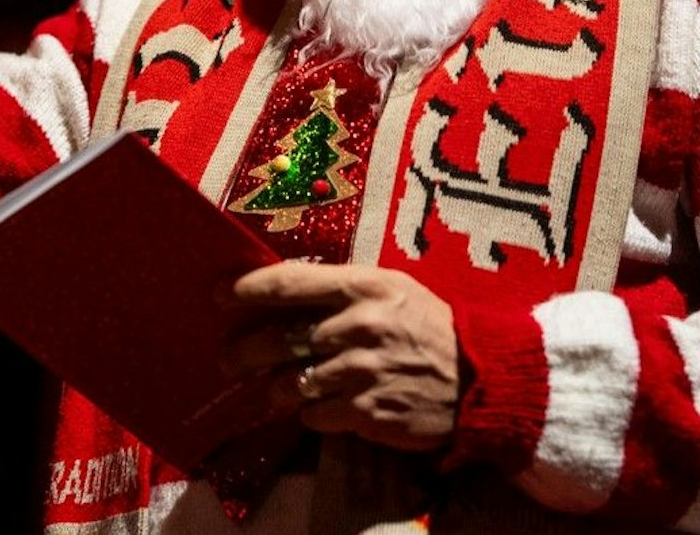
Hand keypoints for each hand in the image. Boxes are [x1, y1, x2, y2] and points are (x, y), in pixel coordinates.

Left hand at [223, 263, 459, 452]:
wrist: (480, 378)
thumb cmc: (429, 327)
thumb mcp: (392, 290)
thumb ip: (341, 290)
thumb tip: (283, 294)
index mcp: (363, 286)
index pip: (289, 283)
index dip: (247, 289)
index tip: (218, 295)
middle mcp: (358, 326)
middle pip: (277, 339)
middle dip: (242, 352)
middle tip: (226, 360)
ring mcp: (361, 372)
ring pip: (290, 383)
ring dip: (274, 388)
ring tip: (272, 388)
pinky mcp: (366, 413)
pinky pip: (314, 416)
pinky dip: (310, 413)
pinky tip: (318, 407)